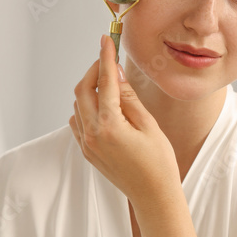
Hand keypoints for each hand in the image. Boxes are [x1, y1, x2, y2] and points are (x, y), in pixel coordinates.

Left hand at [68, 35, 178, 203]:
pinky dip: (86, 109)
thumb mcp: (148, 125)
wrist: (152, 195)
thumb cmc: (158, 162)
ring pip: (78, 105)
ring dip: (90, 90)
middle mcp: (93, 134)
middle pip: (82, 90)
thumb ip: (129, 98)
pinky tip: (103, 108)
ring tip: (110, 85)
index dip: (105, 58)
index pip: (105, 82)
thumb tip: (117, 73)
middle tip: (108, 61)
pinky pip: (78, 122)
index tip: (106, 40)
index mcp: (110, 125)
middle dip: (94, 71)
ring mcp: (87, 144)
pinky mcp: (87, 151)